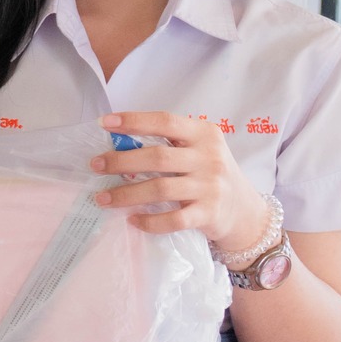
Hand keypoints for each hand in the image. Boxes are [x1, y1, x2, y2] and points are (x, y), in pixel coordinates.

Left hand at [92, 111, 269, 252]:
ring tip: (102, 198)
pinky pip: (173, 219)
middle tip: (95, 165)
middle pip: (157, 157)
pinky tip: (132, 220)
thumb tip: (118, 144)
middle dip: (121, 161)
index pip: (165, 121)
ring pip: (160, 189)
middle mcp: (209, 157)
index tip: (104, 123)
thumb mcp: (200, 149)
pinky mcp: (209, 214)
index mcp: (204, 134)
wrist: (246, 210)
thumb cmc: (210, 174)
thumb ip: (170, 144)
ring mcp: (210, 187)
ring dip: (126, 194)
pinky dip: (149, 221)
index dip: (134, 120)